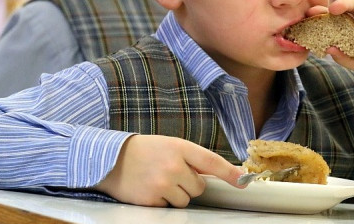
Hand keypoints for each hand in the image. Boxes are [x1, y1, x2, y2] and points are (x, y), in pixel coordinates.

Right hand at [95, 135, 244, 207]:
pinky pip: (168, 208)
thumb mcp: (170, 146)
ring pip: (185, 200)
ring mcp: (161, 183)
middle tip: (171, 173)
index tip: (243, 181)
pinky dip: (161, 202)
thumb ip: (192, 158)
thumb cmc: (145, 151)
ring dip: (176, 194)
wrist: (111, 158)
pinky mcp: (151, 200)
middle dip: (188, 184)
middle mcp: (172, 165)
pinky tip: (150, 189)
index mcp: (180, 147)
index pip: (211, 161)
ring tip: (159, 181)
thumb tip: (219, 175)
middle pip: (198, 187)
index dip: (229, 172)